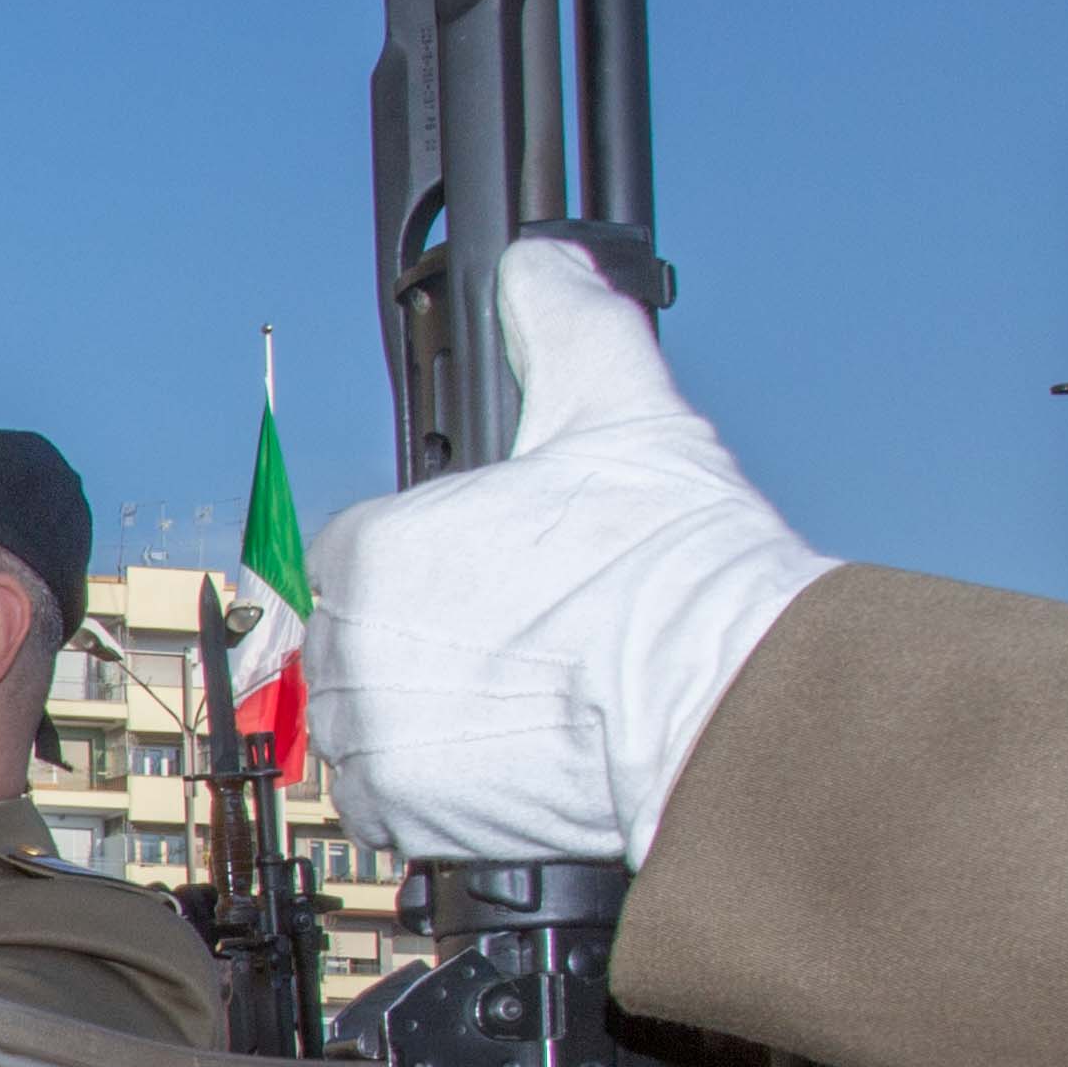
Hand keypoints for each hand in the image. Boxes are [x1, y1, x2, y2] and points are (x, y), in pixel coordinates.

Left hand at [307, 236, 840, 870]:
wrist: (719, 691)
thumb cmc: (673, 563)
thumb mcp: (617, 409)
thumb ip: (564, 324)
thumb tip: (542, 258)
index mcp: (373, 548)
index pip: (362, 557)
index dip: (435, 569)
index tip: (495, 588)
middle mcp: (349, 642)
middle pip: (361, 639)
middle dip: (429, 642)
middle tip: (523, 645)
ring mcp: (367, 731)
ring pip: (367, 719)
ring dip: (426, 714)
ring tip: (522, 698)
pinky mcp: (395, 808)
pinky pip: (383, 797)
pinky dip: (432, 786)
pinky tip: (504, 753)